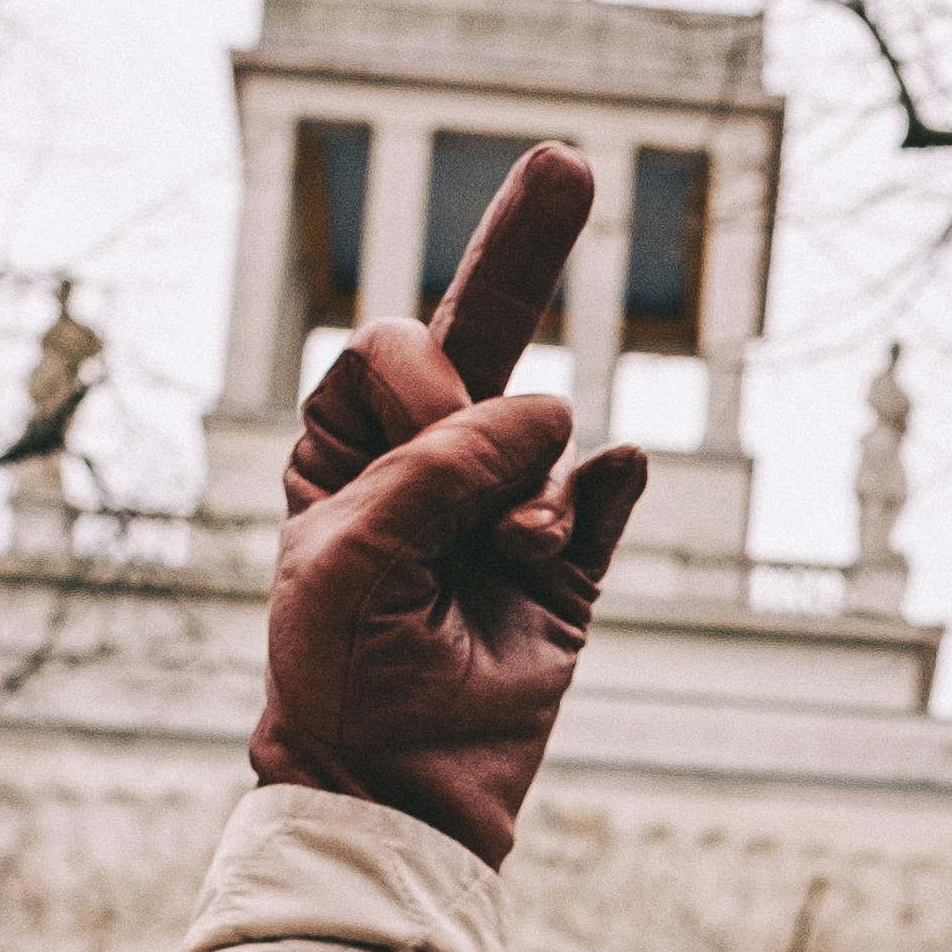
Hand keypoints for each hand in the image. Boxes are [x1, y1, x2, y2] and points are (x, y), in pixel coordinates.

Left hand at [250, 144, 649, 867]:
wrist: (398, 790)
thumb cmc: (339, 672)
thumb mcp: (352, 556)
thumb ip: (440, 468)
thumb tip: (561, 420)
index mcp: (346, 449)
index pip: (394, 350)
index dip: (427, 382)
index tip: (438, 441)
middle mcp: (428, 463)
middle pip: (481, 327)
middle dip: (521, 246)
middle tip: (568, 161)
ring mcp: (507, 509)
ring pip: (551, 431)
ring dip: (535, 489)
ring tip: (510, 559)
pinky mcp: (572, 567)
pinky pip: (612, 491)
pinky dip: (608, 491)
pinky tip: (589, 506)